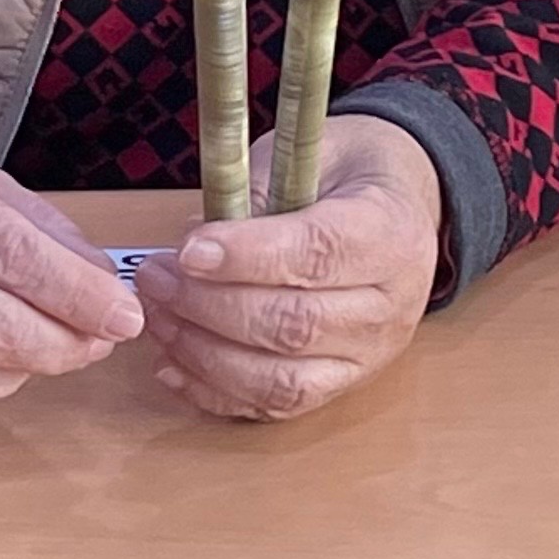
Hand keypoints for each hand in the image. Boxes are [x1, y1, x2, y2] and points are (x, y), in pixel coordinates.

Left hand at [132, 114, 441, 420]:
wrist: (404, 209)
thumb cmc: (351, 175)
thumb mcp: (313, 151)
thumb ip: (259, 190)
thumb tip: (194, 240)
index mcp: (388, 234)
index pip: (317, 254)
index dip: (246, 257)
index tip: (188, 251)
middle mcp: (388, 307)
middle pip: (294, 324)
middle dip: (210, 306)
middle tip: (155, 279)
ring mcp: (367, 356)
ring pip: (282, 378)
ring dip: (206, 354)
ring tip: (159, 318)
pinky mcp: (341, 386)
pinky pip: (276, 406)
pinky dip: (217, 393)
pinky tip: (174, 365)